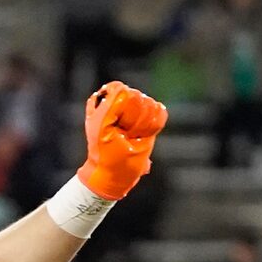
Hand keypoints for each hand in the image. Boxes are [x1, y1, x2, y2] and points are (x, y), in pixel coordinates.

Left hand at [76, 82, 167, 198]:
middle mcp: (122, 103)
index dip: (121, 107)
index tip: (115, 124)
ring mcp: (137, 111)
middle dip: (133, 118)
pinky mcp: (150, 120)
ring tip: (133, 136)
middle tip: (124, 134)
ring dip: (143, 124)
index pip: (122, 91)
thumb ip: (109, 104)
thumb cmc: (105, 153)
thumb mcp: (101, 128)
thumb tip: (123, 88)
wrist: (116, 173)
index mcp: (106, 101)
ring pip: (150, 104)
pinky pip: (160, 112)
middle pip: (138, 97)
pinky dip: (155, 124)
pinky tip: (145, 134)